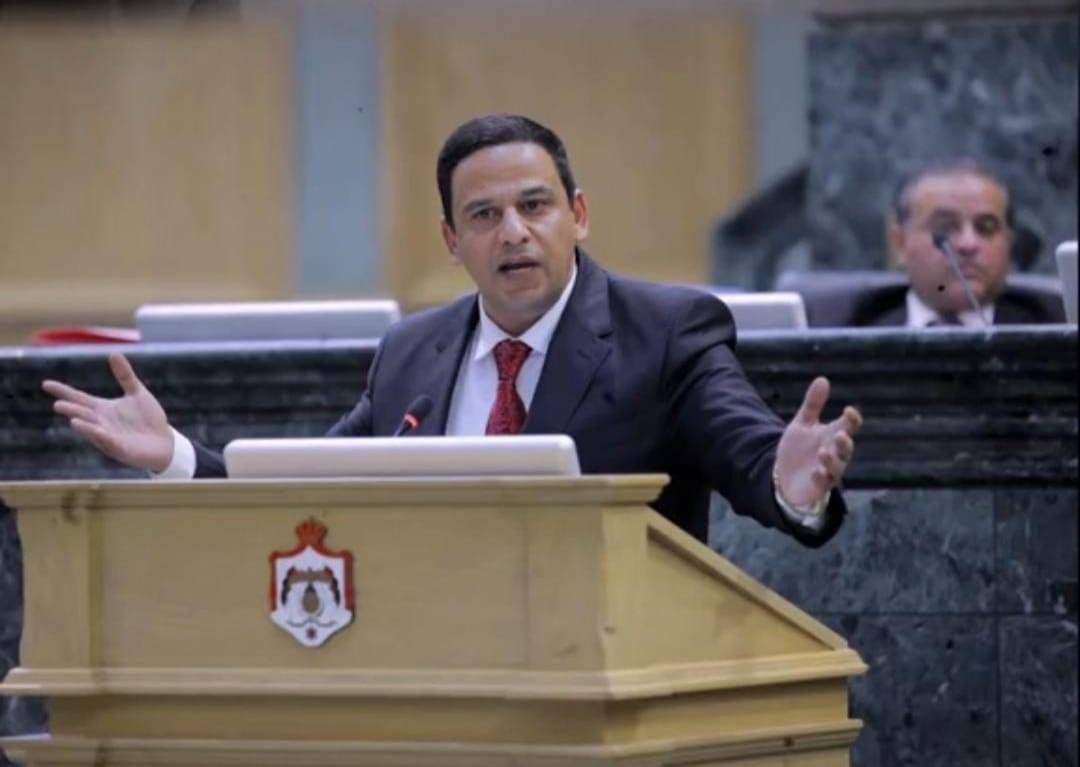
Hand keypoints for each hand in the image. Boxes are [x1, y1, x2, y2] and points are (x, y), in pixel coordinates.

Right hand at [42, 353, 173, 472]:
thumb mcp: (137, 393)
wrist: (165, 442)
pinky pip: (111, 443)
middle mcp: (101, 423)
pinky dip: (103, 437)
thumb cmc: (148, 418)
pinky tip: (98, 431)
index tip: (46, 384)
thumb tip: (114, 353)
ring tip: (73, 420)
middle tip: (58, 405)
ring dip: (85, 427)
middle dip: (72, 411)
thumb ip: (125, 376)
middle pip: (83, 415)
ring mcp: (110, 438)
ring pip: (94, 431)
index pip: (79, 398)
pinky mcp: (121, 449)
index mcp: (103, 409)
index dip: (63, 391)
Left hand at [774, 376, 861, 508]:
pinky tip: (815, 471)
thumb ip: (812, 404)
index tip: (848, 411)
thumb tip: (822, 379)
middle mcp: (835, 454)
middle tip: (840, 435)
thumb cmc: (799, 449)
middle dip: (845, 443)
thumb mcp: (802, 424)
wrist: (784, 476)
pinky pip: (823, 483)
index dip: (852, 419)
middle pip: (846, 448)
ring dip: (832, 461)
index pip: (849, 426)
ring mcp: (828, 471)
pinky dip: (821, 477)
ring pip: (837, 468)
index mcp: (833, 436)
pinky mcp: (818, 486)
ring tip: (823, 452)